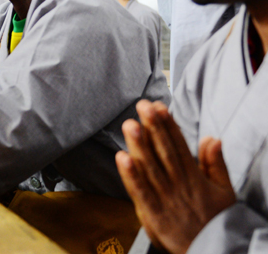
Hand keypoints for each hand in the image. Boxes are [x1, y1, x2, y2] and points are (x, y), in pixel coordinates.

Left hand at [116, 100, 236, 253]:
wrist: (214, 253)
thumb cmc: (216, 220)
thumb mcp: (224, 191)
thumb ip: (214, 163)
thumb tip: (212, 138)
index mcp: (194, 177)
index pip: (179, 145)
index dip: (168, 124)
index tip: (158, 106)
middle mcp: (178, 184)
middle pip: (164, 151)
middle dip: (153, 127)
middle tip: (142, 106)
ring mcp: (165, 198)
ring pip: (151, 167)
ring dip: (139, 145)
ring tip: (130, 124)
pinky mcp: (153, 213)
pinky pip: (140, 191)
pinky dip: (131, 175)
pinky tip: (121, 158)